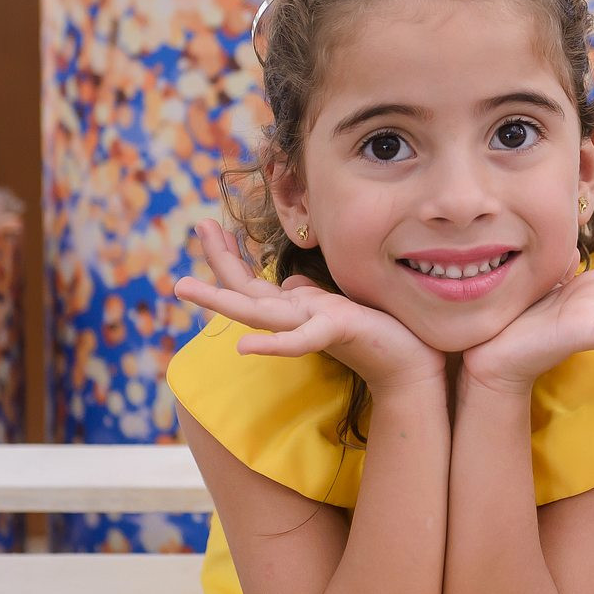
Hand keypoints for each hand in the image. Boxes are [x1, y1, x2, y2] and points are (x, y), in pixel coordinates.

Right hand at [174, 220, 444, 395]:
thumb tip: (291, 285)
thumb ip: (312, 296)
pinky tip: (243, 347)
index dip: (229, 256)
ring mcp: (310, 326)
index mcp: (298, 309)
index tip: (207, 225)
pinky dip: (273, 345)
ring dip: (220, 299)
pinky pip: (299, 340)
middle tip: (196, 226)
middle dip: (219, 261)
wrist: (410, 368)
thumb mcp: (340, 306)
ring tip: (183, 286)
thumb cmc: (382, 334)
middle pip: (246, 290)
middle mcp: (297, 318)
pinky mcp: (334, 333)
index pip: (253, 282)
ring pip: (257, 312)